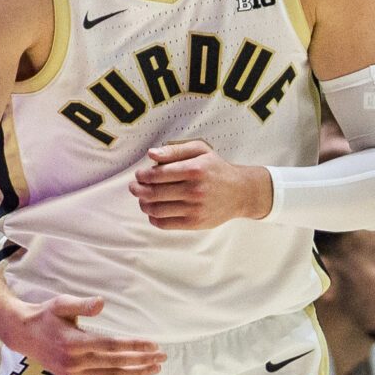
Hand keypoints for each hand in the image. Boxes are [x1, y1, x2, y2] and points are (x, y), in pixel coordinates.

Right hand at [3, 296, 166, 374]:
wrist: (23, 334)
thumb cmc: (46, 315)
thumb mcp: (61, 304)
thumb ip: (82, 304)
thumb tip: (102, 302)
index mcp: (74, 342)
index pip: (112, 346)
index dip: (134, 346)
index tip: (154, 345)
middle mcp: (75, 362)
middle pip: (116, 363)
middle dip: (142, 360)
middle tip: (162, 357)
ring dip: (136, 374)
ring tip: (155, 368)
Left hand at [131, 139, 270, 229]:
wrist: (240, 192)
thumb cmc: (216, 169)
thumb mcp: (200, 151)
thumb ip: (175, 150)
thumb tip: (151, 154)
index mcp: (194, 169)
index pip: (157, 174)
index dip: (142, 176)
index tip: (139, 175)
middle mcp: (194, 190)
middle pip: (154, 193)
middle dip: (138, 190)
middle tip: (134, 188)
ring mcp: (195, 208)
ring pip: (156, 209)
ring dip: (143, 204)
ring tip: (143, 199)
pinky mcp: (195, 223)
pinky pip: (165, 224)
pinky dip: (153, 218)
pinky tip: (153, 211)